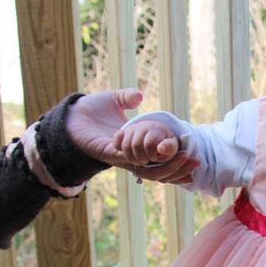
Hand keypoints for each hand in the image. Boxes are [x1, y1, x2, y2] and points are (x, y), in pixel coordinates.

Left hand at [65, 89, 197, 183]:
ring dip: (169, 167)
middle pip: (159, 171)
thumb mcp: (113, 100)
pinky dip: (150, 157)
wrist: (68, 116)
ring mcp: (121, 157)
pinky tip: (164, 153)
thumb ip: (127, 98)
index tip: (196, 158)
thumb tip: (140, 95)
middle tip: (197, 162)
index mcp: (134, 146)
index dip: (177, 161)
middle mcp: (130, 155)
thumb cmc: (89, 110)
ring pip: (149, 170)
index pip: (160, 159)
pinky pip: (133, 159)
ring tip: (187, 159)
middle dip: (179, 168)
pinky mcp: (110, 153)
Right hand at [112, 120, 179, 164]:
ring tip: (139, 161)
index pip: (149, 143)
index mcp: (156, 128)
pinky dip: (120, 150)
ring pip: (126, 146)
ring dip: (132, 158)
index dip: (152, 155)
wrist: (156, 139)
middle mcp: (142, 126)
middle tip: (147, 161)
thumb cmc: (164, 146)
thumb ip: (169, 148)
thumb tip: (161, 149)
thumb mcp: (171, 147)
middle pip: (136, 145)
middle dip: (142, 158)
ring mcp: (131, 129)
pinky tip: (129, 155)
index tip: (155, 158)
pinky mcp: (122, 133)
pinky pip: (116, 142)